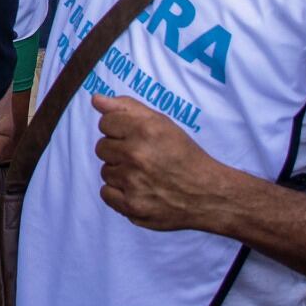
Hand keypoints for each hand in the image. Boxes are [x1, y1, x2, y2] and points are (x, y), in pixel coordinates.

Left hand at [92, 94, 225, 231]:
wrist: (209, 194)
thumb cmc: (184, 155)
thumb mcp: (161, 123)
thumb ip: (126, 107)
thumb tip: (96, 99)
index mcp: (144, 130)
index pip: (105, 123)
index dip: (120, 129)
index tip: (135, 137)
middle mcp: (136, 155)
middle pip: (102, 147)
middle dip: (119, 151)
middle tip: (143, 158)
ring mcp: (133, 182)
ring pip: (105, 171)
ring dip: (120, 173)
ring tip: (144, 175)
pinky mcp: (132, 207)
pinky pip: (105, 193)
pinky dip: (119, 193)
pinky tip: (138, 190)